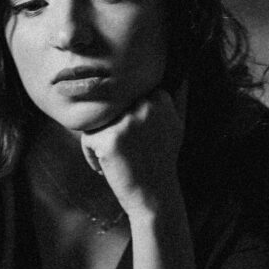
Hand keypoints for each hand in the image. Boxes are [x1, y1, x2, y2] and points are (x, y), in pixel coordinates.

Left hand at [79, 86, 185, 215]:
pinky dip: (92, 156)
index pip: (125, 95)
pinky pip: (87, 139)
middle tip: (127, 151)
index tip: (137, 138)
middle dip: (111, 128)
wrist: (154, 196)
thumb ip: (174, 98)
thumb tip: (182, 71)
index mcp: (160, 99)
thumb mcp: (176, 125)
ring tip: (118, 158)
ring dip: (100, 141)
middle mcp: (144, 106)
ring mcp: (126, 122)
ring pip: (97, 121)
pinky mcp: (108, 139)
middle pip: (110, 106)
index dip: (125, 118)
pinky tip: (109, 168)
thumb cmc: (161, 160)